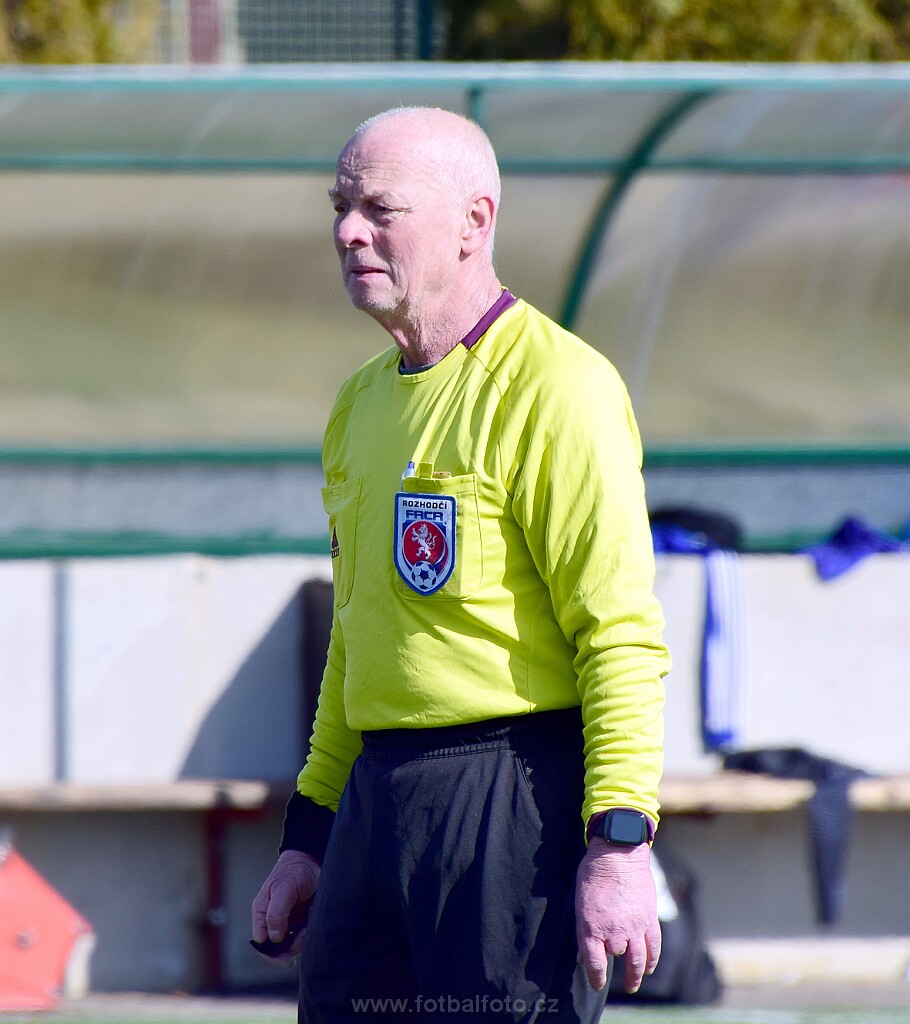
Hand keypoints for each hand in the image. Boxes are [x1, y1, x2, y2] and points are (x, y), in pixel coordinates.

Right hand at [251, 849, 320, 966]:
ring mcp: (288, 922)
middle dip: (291, 948)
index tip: (287, 959)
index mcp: (261, 913)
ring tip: (309, 925)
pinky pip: (303, 936)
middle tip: (303, 937)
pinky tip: (312, 923)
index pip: (261, 943)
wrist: (311, 861)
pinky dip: (309, 934)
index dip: (272, 955)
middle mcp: (273, 921)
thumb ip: (276, 912)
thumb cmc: (293, 872)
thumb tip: (272, 938)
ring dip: (301, 940)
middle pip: (277, 948)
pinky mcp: (301, 922)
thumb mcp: (283, 888)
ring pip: (292, 944)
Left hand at [575, 839, 660, 993]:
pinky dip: (652, 960)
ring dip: (636, 975)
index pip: (595, 964)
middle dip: (616, 967)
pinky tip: (649, 968)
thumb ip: (582, 930)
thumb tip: (583, 954)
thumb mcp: (580, 902)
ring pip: (638, 960)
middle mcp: (614, 932)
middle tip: (618, 981)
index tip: (596, 983)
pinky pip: (653, 946)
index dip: (595, 977)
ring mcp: (634, 927)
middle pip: (616, 958)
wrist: (618, 853)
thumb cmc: (593, 874)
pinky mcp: (649, 919)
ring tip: (634, 984)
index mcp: (592, 927)